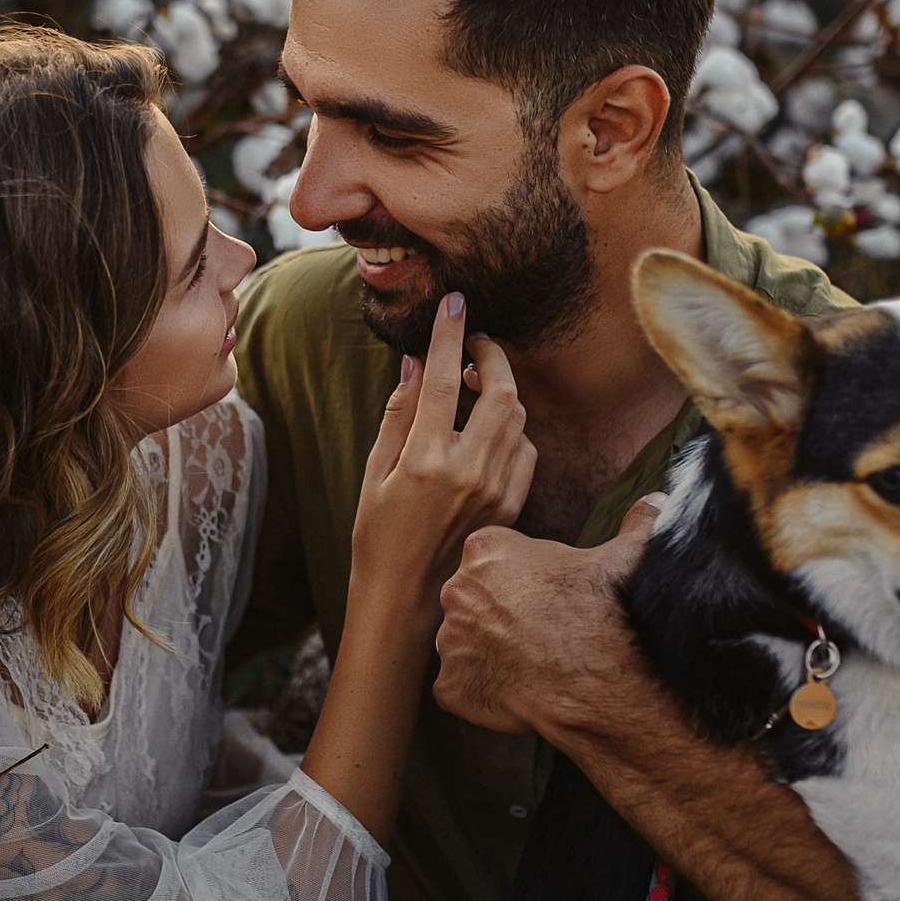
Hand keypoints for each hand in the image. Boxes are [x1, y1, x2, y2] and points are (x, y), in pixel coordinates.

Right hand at [348, 292, 537, 635]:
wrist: (406, 599)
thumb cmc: (378, 536)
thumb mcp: (374, 473)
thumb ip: (398, 415)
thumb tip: (415, 364)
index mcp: (425, 460)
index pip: (443, 379)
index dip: (449, 333)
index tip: (454, 301)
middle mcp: (467, 472)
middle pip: (499, 391)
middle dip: (492, 355)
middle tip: (475, 341)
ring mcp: (495, 490)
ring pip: (517, 417)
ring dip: (501, 389)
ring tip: (474, 383)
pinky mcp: (512, 505)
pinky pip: (525, 450)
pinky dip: (512, 427)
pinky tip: (489, 429)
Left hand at [432, 493, 666, 737]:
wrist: (598, 681)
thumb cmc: (604, 613)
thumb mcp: (622, 558)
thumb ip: (635, 525)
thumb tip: (659, 501)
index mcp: (486, 548)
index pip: (492, 560)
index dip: (521, 580)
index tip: (546, 597)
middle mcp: (456, 589)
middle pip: (473, 600)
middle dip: (498, 614)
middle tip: (538, 631)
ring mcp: (449, 640)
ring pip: (464, 642)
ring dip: (487, 651)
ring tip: (528, 661)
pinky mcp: (449, 684)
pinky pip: (459, 685)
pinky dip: (480, 690)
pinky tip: (514, 689)